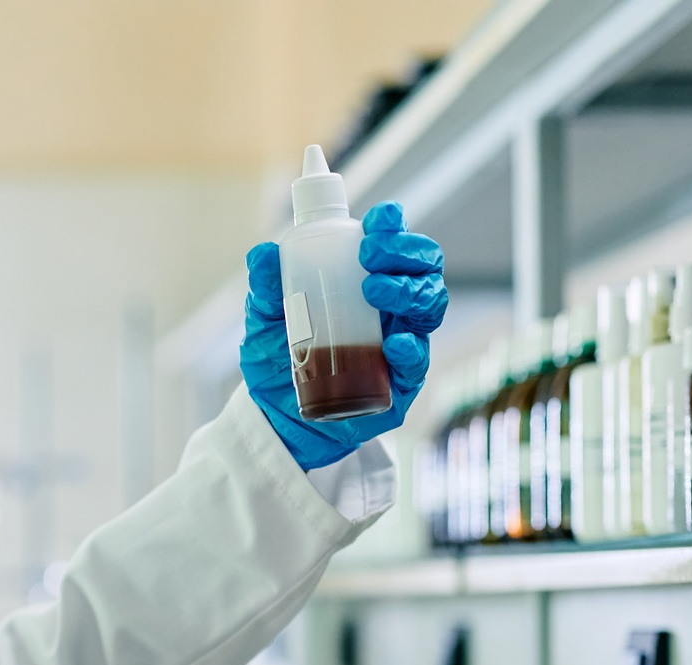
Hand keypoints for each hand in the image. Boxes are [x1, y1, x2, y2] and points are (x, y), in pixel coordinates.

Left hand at [239, 201, 447, 469]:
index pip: (392, 246)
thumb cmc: (278, 361)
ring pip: (429, 306)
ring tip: (373, 290)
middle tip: (370, 255)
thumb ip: (266, 289)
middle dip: (406, 252)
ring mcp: (401, 343)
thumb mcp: (265, 322)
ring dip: (408, 290)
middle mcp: (390, 308)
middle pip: (422, 268)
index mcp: (363, 283)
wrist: (277, 419)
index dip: (393, 228)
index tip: (379, 219)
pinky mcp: (400, 383)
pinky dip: (411, 348)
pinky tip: (395, 344)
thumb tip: (262, 254)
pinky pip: (418, 362)